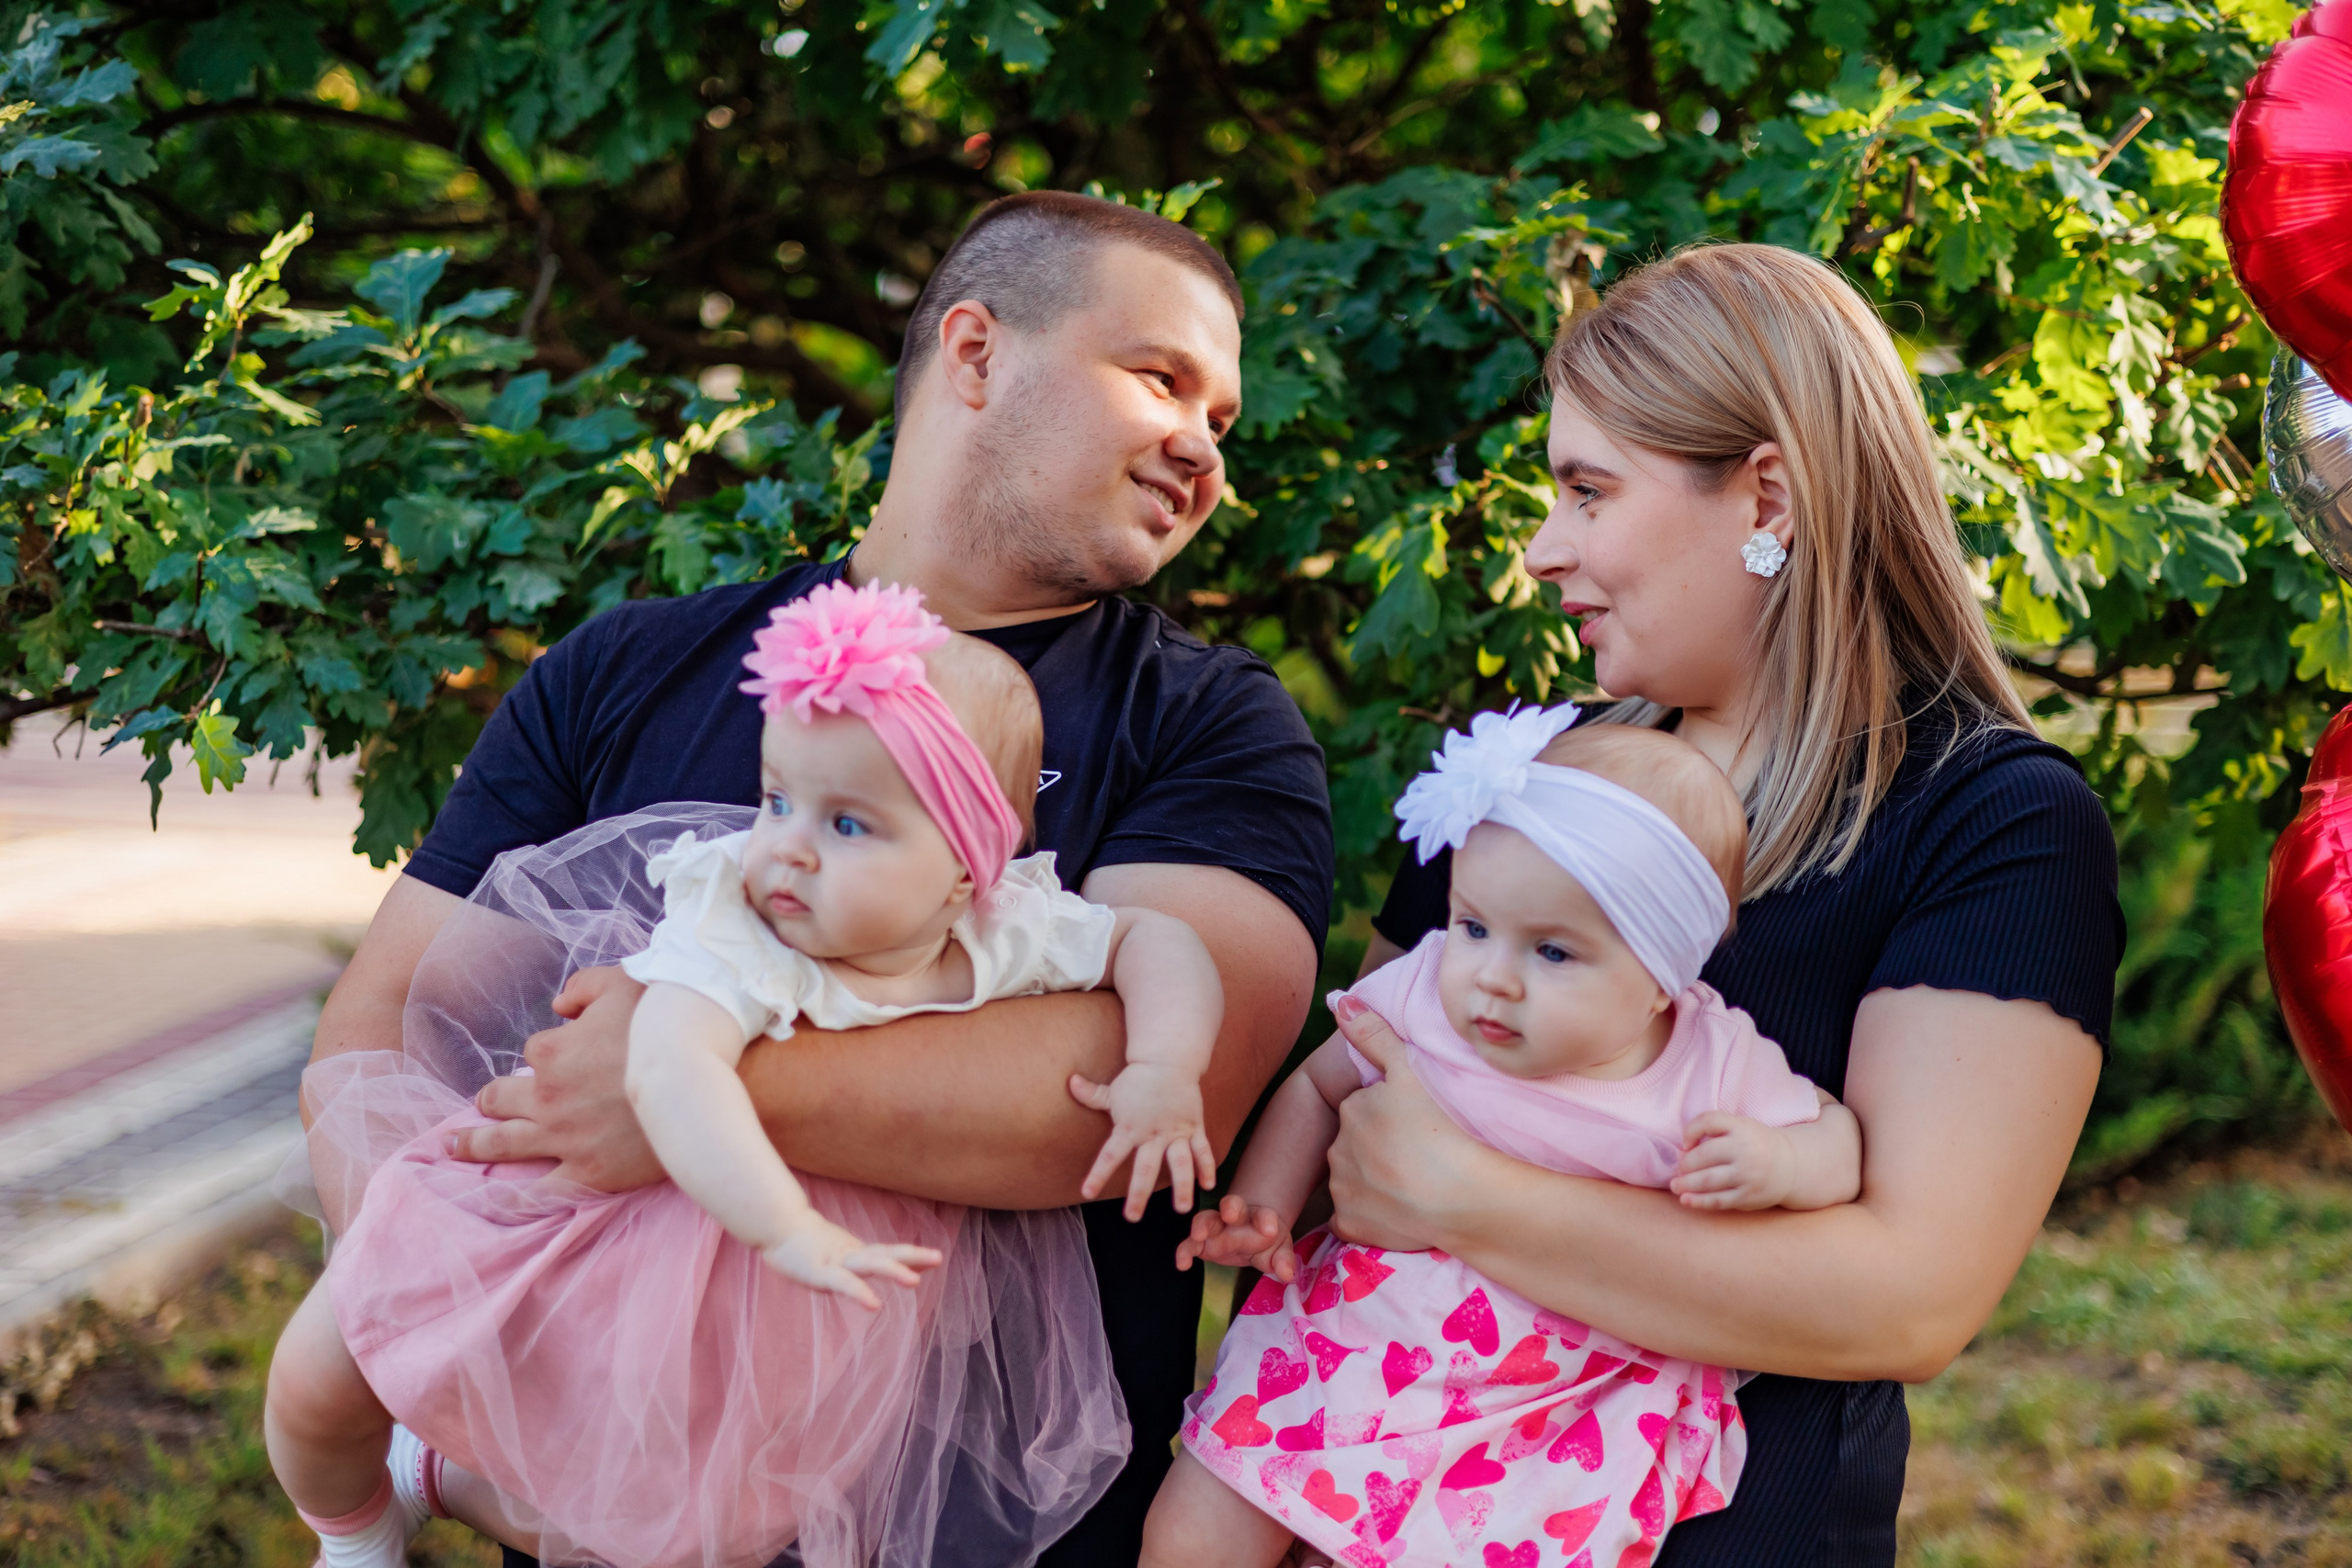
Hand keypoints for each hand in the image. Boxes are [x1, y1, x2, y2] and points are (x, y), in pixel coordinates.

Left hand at [444, 966, 666, 1190]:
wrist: (701, 1080)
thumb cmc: (664, 1027)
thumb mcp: (623, 982)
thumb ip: (583, 986)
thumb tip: (560, 1005)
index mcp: (551, 1053)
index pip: (533, 1052)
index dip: (549, 1052)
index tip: (568, 1054)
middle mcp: (547, 1099)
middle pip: (499, 1100)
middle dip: (490, 1101)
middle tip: (484, 1106)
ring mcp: (564, 1139)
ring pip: (502, 1145)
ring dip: (474, 1145)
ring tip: (454, 1148)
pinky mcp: (588, 1173)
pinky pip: (541, 1193)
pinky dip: (516, 1199)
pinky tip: (497, 1203)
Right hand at [760, 1215, 942, 1310]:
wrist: (773, 1225)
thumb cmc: (799, 1242)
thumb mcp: (828, 1251)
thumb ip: (845, 1260)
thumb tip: (858, 1263)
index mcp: (852, 1251)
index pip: (886, 1252)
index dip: (909, 1255)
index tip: (934, 1259)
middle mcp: (849, 1254)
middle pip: (886, 1253)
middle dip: (912, 1257)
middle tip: (938, 1258)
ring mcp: (836, 1262)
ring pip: (870, 1265)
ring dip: (894, 1271)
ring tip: (915, 1281)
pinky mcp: (820, 1273)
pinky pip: (845, 1285)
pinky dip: (861, 1293)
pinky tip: (875, 1305)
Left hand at [1067, 1061, 1217, 1219]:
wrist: (1168, 1059)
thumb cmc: (1137, 1078)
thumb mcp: (1113, 1089)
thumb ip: (1091, 1094)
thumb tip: (1069, 1082)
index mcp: (1129, 1128)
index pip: (1110, 1155)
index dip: (1098, 1174)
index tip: (1087, 1193)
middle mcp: (1152, 1134)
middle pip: (1145, 1168)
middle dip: (1138, 1193)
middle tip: (1132, 1217)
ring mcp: (1175, 1131)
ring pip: (1180, 1163)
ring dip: (1182, 1186)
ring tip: (1182, 1209)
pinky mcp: (1193, 1126)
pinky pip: (1202, 1149)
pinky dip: (1207, 1166)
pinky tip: (1209, 1185)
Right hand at [1175, 1193, 1296, 1278]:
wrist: (1250, 1234)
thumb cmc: (1265, 1240)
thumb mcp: (1279, 1250)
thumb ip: (1284, 1260)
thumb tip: (1286, 1275)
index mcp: (1259, 1218)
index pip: (1263, 1215)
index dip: (1266, 1220)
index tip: (1270, 1229)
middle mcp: (1236, 1218)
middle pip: (1232, 1205)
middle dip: (1231, 1207)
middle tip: (1230, 1214)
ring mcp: (1216, 1228)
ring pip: (1206, 1219)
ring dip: (1202, 1224)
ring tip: (1199, 1234)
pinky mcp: (1201, 1242)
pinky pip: (1189, 1245)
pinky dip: (1184, 1252)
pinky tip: (1182, 1264)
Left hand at [1322, 994, 1499, 1251]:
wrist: (1467, 1196)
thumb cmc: (1442, 1129)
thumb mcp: (1409, 1072)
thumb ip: (1374, 1035)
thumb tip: (1338, 1000)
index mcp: (1351, 1111)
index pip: (1364, 1110)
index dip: (1391, 1119)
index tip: (1417, 1128)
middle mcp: (1337, 1149)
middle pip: (1355, 1145)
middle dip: (1378, 1149)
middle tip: (1419, 1156)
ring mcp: (1342, 1191)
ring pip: (1352, 1181)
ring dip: (1374, 1183)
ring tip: (1415, 1185)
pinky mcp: (1350, 1226)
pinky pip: (1354, 1218)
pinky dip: (1371, 1216)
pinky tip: (1401, 1212)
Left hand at [1671, 1112, 1797, 1209]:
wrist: (1791, 1166)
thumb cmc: (1755, 1144)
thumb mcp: (1740, 1126)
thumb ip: (1714, 1130)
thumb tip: (1683, 1150)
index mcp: (1742, 1127)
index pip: (1709, 1121)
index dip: (1690, 1130)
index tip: (1685, 1144)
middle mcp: (1745, 1150)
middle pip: (1703, 1155)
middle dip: (1684, 1164)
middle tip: (1678, 1170)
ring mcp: (1747, 1175)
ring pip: (1707, 1180)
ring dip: (1686, 1184)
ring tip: (1676, 1186)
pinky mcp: (1748, 1196)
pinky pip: (1718, 1200)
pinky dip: (1698, 1201)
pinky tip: (1686, 1200)